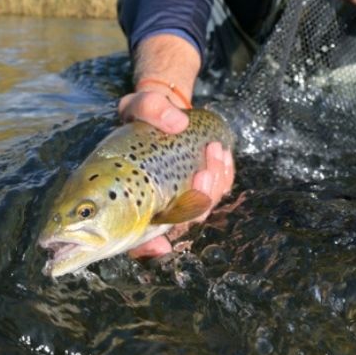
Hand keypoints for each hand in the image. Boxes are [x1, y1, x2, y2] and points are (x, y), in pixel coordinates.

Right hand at [117, 88, 234, 258]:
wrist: (165, 110)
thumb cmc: (144, 114)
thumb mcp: (137, 104)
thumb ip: (150, 108)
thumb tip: (177, 124)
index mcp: (131, 196)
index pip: (135, 236)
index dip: (146, 249)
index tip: (161, 246)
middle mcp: (157, 203)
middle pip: (181, 222)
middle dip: (198, 202)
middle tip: (203, 173)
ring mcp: (181, 195)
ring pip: (204, 206)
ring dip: (215, 185)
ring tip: (214, 151)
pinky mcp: (201, 184)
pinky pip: (219, 189)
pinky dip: (224, 175)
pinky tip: (221, 154)